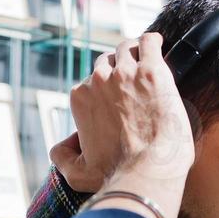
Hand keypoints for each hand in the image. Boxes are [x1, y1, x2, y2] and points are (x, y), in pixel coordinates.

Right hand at [50, 33, 194, 202]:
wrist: (147, 172)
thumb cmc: (116, 175)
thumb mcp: (78, 174)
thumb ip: (62, 158)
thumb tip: (61, 146)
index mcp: (80, 97)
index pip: (92, 82)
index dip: (107, 91)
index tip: (121, 101)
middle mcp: (99, 80)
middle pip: (109, 62)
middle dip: (120, 70)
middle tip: (135, 83)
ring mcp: (126, 73)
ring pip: (128, 49)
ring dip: (136, 54)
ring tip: (147, 63)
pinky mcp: (152, 71)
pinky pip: (149, 42)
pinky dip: (152, 42)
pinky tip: (157, 46)